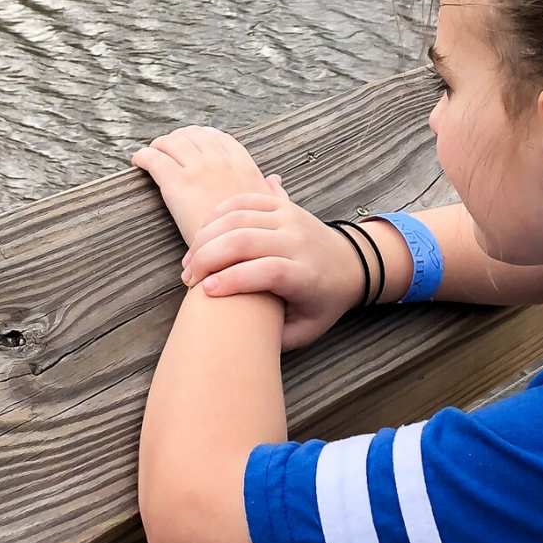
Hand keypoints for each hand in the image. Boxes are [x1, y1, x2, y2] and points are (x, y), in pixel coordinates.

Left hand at [130, 126, 271, 250]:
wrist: (241, 260)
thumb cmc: (258, 242)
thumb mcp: (274, 211)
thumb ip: (272, 193)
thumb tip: (274, 179)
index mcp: (245, 166)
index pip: (220, 138)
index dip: (203, 136)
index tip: (192, 140)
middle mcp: (222, 163)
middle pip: (194, 137)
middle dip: (178, 138)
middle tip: (166, 146)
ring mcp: (200, 171)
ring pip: (172, 143)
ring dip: (159, 145)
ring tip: (150, 153)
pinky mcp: (178, 185)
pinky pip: (155, 160)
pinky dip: (144, 156)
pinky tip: (138, 161)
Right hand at [180, 177, 362, 350]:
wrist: (353, 263)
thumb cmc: (324, 302)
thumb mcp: (307, 330)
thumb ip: (276, 340)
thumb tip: (236, 343)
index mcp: (306, 274)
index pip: (268, 271)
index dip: (234, 280)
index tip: (205, 292)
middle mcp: (298, 241)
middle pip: (246, 240)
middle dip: (208, 258)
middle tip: (189, 279)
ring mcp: (290, 218)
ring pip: (239, 216)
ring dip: (206, 237)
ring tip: (190, 262)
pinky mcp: (282, 204)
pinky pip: (243, 199)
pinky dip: (217, 214)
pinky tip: (202, 236)